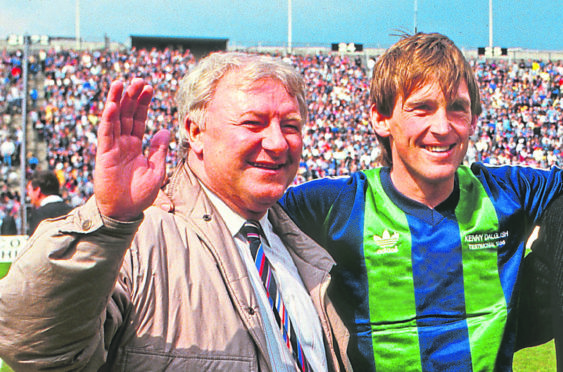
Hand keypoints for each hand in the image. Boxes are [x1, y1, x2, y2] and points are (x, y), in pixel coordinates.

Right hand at [94, 78, 169, 220]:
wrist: (125, 212)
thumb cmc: (140, 194)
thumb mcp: (157, 170)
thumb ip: (159, 150)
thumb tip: (165, 129)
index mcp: (136, 146)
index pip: (139, 120)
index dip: (143, 104)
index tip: (149, 88)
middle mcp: (123, 143)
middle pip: (127, 115)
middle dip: (132, 97)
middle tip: (138, 79)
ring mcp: (113, 148)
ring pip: (114, 119)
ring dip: (117, 101)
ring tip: (121, 83)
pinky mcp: (104, 155)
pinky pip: (106, 134)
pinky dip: (109, 119)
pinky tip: (112, 105)